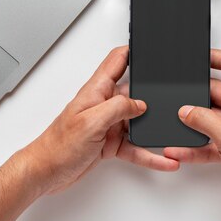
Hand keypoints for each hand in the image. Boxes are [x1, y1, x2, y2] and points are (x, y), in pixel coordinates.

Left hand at [22, 46, 178, 195]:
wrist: (46, 172)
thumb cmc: (59, 146)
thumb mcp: (91, 121)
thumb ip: (118, 107)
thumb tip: (140, 103)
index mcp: (96, 91)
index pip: (117, 60)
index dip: (133, 51)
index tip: (151, 48)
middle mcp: (104, 104)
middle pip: (135, 92)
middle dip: (153, 95)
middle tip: (173, 99)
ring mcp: (108, 124)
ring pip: (138, 123)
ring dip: (153, 130)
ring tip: (170, 137)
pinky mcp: (110, 143)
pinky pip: (135, 146)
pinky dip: (148, 153)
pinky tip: (162, 159)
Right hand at [164, 50, 220, 214]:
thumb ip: (205, 121)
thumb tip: (186, 110)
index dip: (215, 57)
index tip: (197, 56)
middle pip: (216, 92)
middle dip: (196, 97)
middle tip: (178, 100)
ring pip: (210, 117)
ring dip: (194, 123)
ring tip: (177, 125)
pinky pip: (209, 139)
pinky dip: (196, 144)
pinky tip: (182, 149)